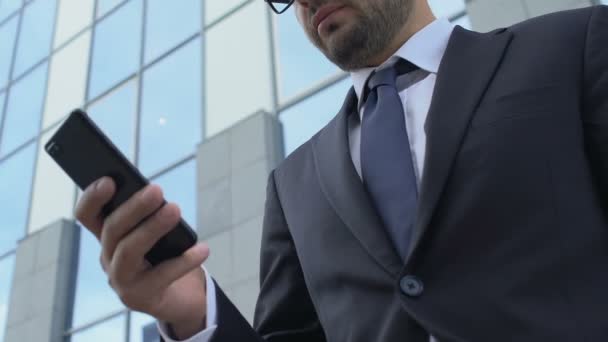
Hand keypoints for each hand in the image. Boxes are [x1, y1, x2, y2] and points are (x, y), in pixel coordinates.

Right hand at [75, 177, 209, 338]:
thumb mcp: (158, 232)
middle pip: (111, 229)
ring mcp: (121, 280)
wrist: (179, 298)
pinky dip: (184, 261)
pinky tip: (203, 249)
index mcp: (108, 237)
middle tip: (157, 189)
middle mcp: (108, 258)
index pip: (88, 215)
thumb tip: (157, 194)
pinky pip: (161, 276)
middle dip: (134, 207)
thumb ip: (152, 214)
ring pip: (129, 251)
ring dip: (152, 228)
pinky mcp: (140, 298)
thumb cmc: (167, 256)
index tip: (109, 179)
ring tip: (175, 210)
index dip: (92, 198)